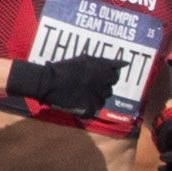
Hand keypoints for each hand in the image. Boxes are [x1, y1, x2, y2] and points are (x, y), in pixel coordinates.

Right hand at [8, 48, 125, 121]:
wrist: (47, 82)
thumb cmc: (64, 68)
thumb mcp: (85, 60)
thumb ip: (105, 62)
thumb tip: (124, 63)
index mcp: (102, 72)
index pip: (115, 76)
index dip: (108, 77)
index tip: (101, 78)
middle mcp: (102, 85)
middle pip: (109, 90)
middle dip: (101, 88)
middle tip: (89, 86)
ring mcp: (95, 98)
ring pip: (102, 101)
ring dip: (95, 99)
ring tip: (82, 95)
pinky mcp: (88, 109)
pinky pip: (94, 110)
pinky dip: (88, 108)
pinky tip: (79, 102)